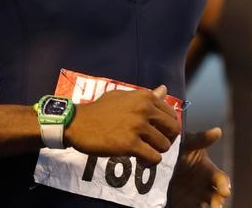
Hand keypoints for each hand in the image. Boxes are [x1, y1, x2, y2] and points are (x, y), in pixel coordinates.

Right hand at [64, 85, 180, 164]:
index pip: (172, 114)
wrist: (78, 123)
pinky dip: (149, 162)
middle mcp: (144, 109)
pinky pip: (153, 158)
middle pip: (173, 129)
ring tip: (145, 152)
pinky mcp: (130, 144)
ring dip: (156, 151)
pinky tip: (140, 160)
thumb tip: (164, 90)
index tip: (158, 132)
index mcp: (144, 97)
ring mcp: (138, 127)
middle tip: (155, 144)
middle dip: (167, 139)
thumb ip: (145, 96)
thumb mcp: (122, 96)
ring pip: (164, 145)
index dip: (168, 126)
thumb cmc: (99, 109)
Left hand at [170, 127, 230, 207]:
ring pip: (209, 205)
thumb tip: (218, 130)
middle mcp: (207, 186)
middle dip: (219, 200)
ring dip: (212, 207)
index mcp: (210, 171)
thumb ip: (200, 139)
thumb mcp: (188, 144)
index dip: (224, 185)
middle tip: (217, 204)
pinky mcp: (188, 206)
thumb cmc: (181, 153)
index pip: (221, 179)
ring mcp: (198, 197)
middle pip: (218, 196)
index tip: (224, 191)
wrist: (163, 168)